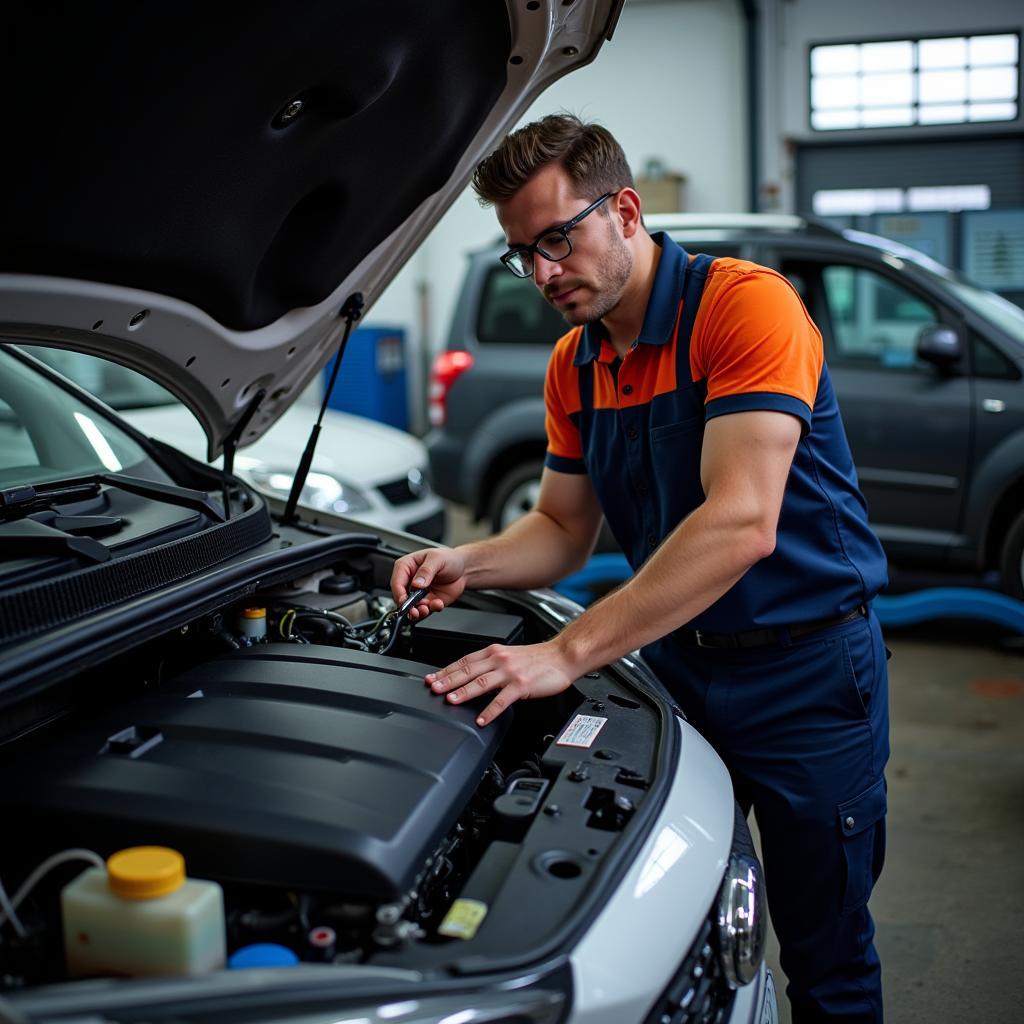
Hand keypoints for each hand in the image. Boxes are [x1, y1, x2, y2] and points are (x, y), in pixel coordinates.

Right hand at [390, 547, 467, 621]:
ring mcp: (418, 593)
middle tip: (415, 610)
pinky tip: (438, 604)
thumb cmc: (449, 558)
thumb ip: (426, 570)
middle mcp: (410, 581)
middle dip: (408, 606)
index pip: (396, 581)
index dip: (399, 593)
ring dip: (418, 611)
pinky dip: (431, 610)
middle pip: (402, 597)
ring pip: (411, 607)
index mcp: (407, 567)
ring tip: (426, 609)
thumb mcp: (437, 559)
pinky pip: (425, 611)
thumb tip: (416, 583)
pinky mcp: (428, 602)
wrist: (463, 569)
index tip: (405, 600)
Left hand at [425, 641, 576, 726]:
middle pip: (468, 670)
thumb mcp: (509, 656)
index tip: (432, 679)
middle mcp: (499, 659)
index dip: (446, 670)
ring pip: (482, 682)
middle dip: (448, 680)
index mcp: (493, 652)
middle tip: (433, 689)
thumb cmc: (537, 658)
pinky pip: (502, 699)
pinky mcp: (522, 685)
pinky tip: (481, 719)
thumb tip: (470, 678)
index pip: (464, 661)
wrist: (562, 656)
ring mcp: (510, 672)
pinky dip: (490, 710)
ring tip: (451, 701)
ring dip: (464, 692)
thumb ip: (490, 665)